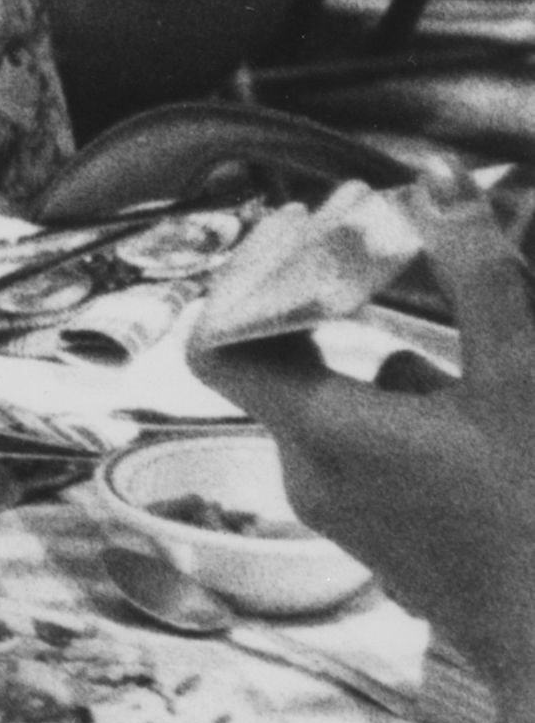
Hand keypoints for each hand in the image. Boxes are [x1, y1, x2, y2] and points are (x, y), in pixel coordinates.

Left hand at [211, 180, 534, 711]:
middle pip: (280, 366)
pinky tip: (476, 405)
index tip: (300, 235)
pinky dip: (408, 412)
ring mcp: (344, 513)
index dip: (247, 280)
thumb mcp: (520, 381)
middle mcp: (308, 475)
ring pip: (338, 408)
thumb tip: (442, 184)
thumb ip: (478, 278)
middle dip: (325, 303)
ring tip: (449, 324)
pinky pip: (370, 452)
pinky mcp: (385, 537)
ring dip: (385, 358)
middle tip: (374, 250)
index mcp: (319, 432)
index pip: (218, 341)